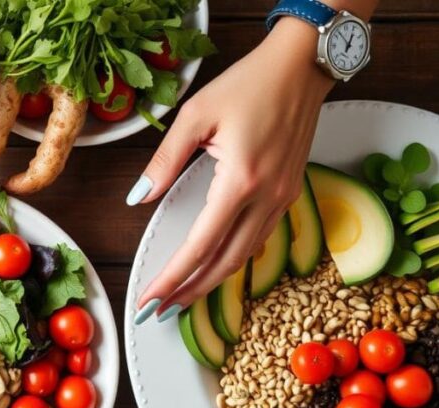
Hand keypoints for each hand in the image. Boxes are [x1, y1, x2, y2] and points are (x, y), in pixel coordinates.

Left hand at [131, 19, 335, 322]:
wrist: (301, 66)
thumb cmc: (248, 83)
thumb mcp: (194, 115)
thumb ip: (164, 161)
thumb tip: (137, 199)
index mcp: (240, 180)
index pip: (200, 245)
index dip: (173, 277)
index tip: (150, 298)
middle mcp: (266, 196)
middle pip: (225, 262)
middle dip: (191, 291)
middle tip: (160, 310)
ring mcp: (283, 197)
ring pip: (245, 255)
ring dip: (212, 280)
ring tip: (181, 296)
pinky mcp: (288, 192)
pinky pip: (259, 238)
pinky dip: (233, 259)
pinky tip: (214, 265)